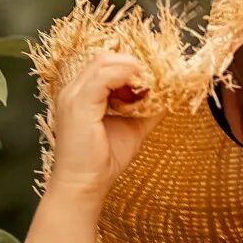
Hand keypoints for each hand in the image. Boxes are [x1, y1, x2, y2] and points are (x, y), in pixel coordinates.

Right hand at [46, 49, 156, 200]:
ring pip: (104, 61)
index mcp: (83, 92)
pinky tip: (140, 91)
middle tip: (156, 79)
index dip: (132, 66)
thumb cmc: (103, 160)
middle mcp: (74, 89)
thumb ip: (149, 109)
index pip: (107, 63)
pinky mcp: (78, 104)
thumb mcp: (133, 127)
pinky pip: (103, 77)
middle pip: (105, 57)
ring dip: (132, 69)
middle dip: (134, 64)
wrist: (84, 186)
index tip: (155, 78)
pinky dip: (125, 77)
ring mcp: (73, 95)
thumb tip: (170, 94)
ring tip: (150, 86)